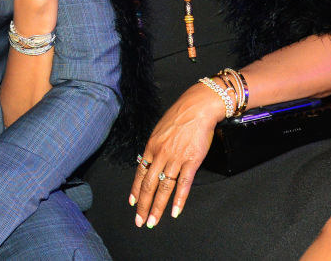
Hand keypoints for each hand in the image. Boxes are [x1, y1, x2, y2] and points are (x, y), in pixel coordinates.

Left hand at [130, 81, 225, 228]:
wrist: (197, 107)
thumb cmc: (179, 116)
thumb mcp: (160, 130)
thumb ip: (155, 146)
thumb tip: (150, 159)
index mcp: (151, 147)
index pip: (140, 173)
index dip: (136, 190)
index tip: (133, 204)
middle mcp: (161, 154)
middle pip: (149, 184)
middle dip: (143, 205)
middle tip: (140, 221)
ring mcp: (176, 158)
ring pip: (164, 187)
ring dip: (157, 207)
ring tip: (153, 222)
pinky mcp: (191, 161)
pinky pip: (183, 183)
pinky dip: (179, 199)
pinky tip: (175, 211)